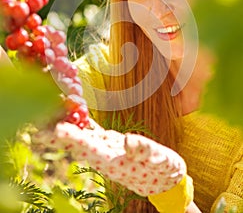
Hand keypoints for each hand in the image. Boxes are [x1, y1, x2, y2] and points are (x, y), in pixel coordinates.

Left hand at [33, 119, 186, 196]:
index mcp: (115, 162)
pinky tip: (72, 113)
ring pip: (82, 136)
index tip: (58, 129)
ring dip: (66, 125)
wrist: (165, 179)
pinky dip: (81, 122)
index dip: (75, 139)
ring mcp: (106, 149)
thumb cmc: (165, 171)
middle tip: (37, 122)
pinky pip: (92, 132)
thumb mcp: (161, 161)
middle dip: (59, 133)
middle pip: (78, 143)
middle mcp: (105, 156)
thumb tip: (129, 141)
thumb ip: (145, 151)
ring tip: (48, 113)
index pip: (90, 149)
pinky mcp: (110, 143)